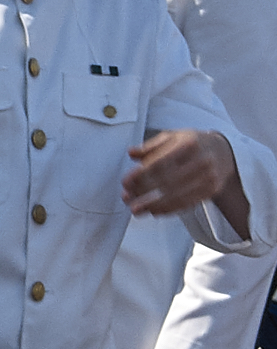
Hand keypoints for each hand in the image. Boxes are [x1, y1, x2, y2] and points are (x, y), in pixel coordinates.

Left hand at [122, 130, 246, 236]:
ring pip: (177, 195)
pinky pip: (187, 203)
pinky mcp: (211, 190)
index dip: (141, 174)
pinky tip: (154, 211)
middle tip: (127, 198)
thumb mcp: (172, 137)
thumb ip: (150, 146)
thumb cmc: (192, 144)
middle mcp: (201, 160)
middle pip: (167, 180)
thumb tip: (131, 152)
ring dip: (153, 204)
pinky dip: (168, 209)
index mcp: (189, 144)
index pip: (161, 162)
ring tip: (137, 209)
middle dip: (144, 191)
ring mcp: (208, 177)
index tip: (125, 182)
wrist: (223, 151)